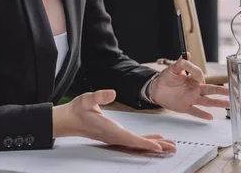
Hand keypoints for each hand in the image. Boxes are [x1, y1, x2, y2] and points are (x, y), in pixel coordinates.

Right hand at [53, 89, 175, 153]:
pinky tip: (153, 140)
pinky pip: (133, 141)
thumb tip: (112, 93)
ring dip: (153, 145)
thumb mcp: (87, 99)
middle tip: (172, 148)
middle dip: (155, 146)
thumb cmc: (77, 110)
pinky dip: (145, 141)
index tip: (158, 146)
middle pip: (138, 144)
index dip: (145, 143)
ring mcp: (114, 138)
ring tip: (168, 146)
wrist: (68, 120)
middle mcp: (114, 137)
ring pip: (137, 144)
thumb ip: (99, 96)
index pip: (130, 138)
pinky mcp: (115, 136)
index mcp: (109, 129)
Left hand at [149, 52, 229, 119]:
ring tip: (227, 104)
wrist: (156, 89)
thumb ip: (180, 64)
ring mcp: (191, 98)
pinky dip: (202, 114)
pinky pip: (195, 111)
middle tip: (230, 91)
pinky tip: (210, 117)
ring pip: (206, 101)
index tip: (193, 73)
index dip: (196, 73)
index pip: (199, 75)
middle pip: (210, 90)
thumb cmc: (166, 78)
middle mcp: (195, 89)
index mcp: (193, 79)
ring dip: (217, 103)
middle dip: (220, 91)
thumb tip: (186, 55)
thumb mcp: (172, 69)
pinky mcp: (185, 107)